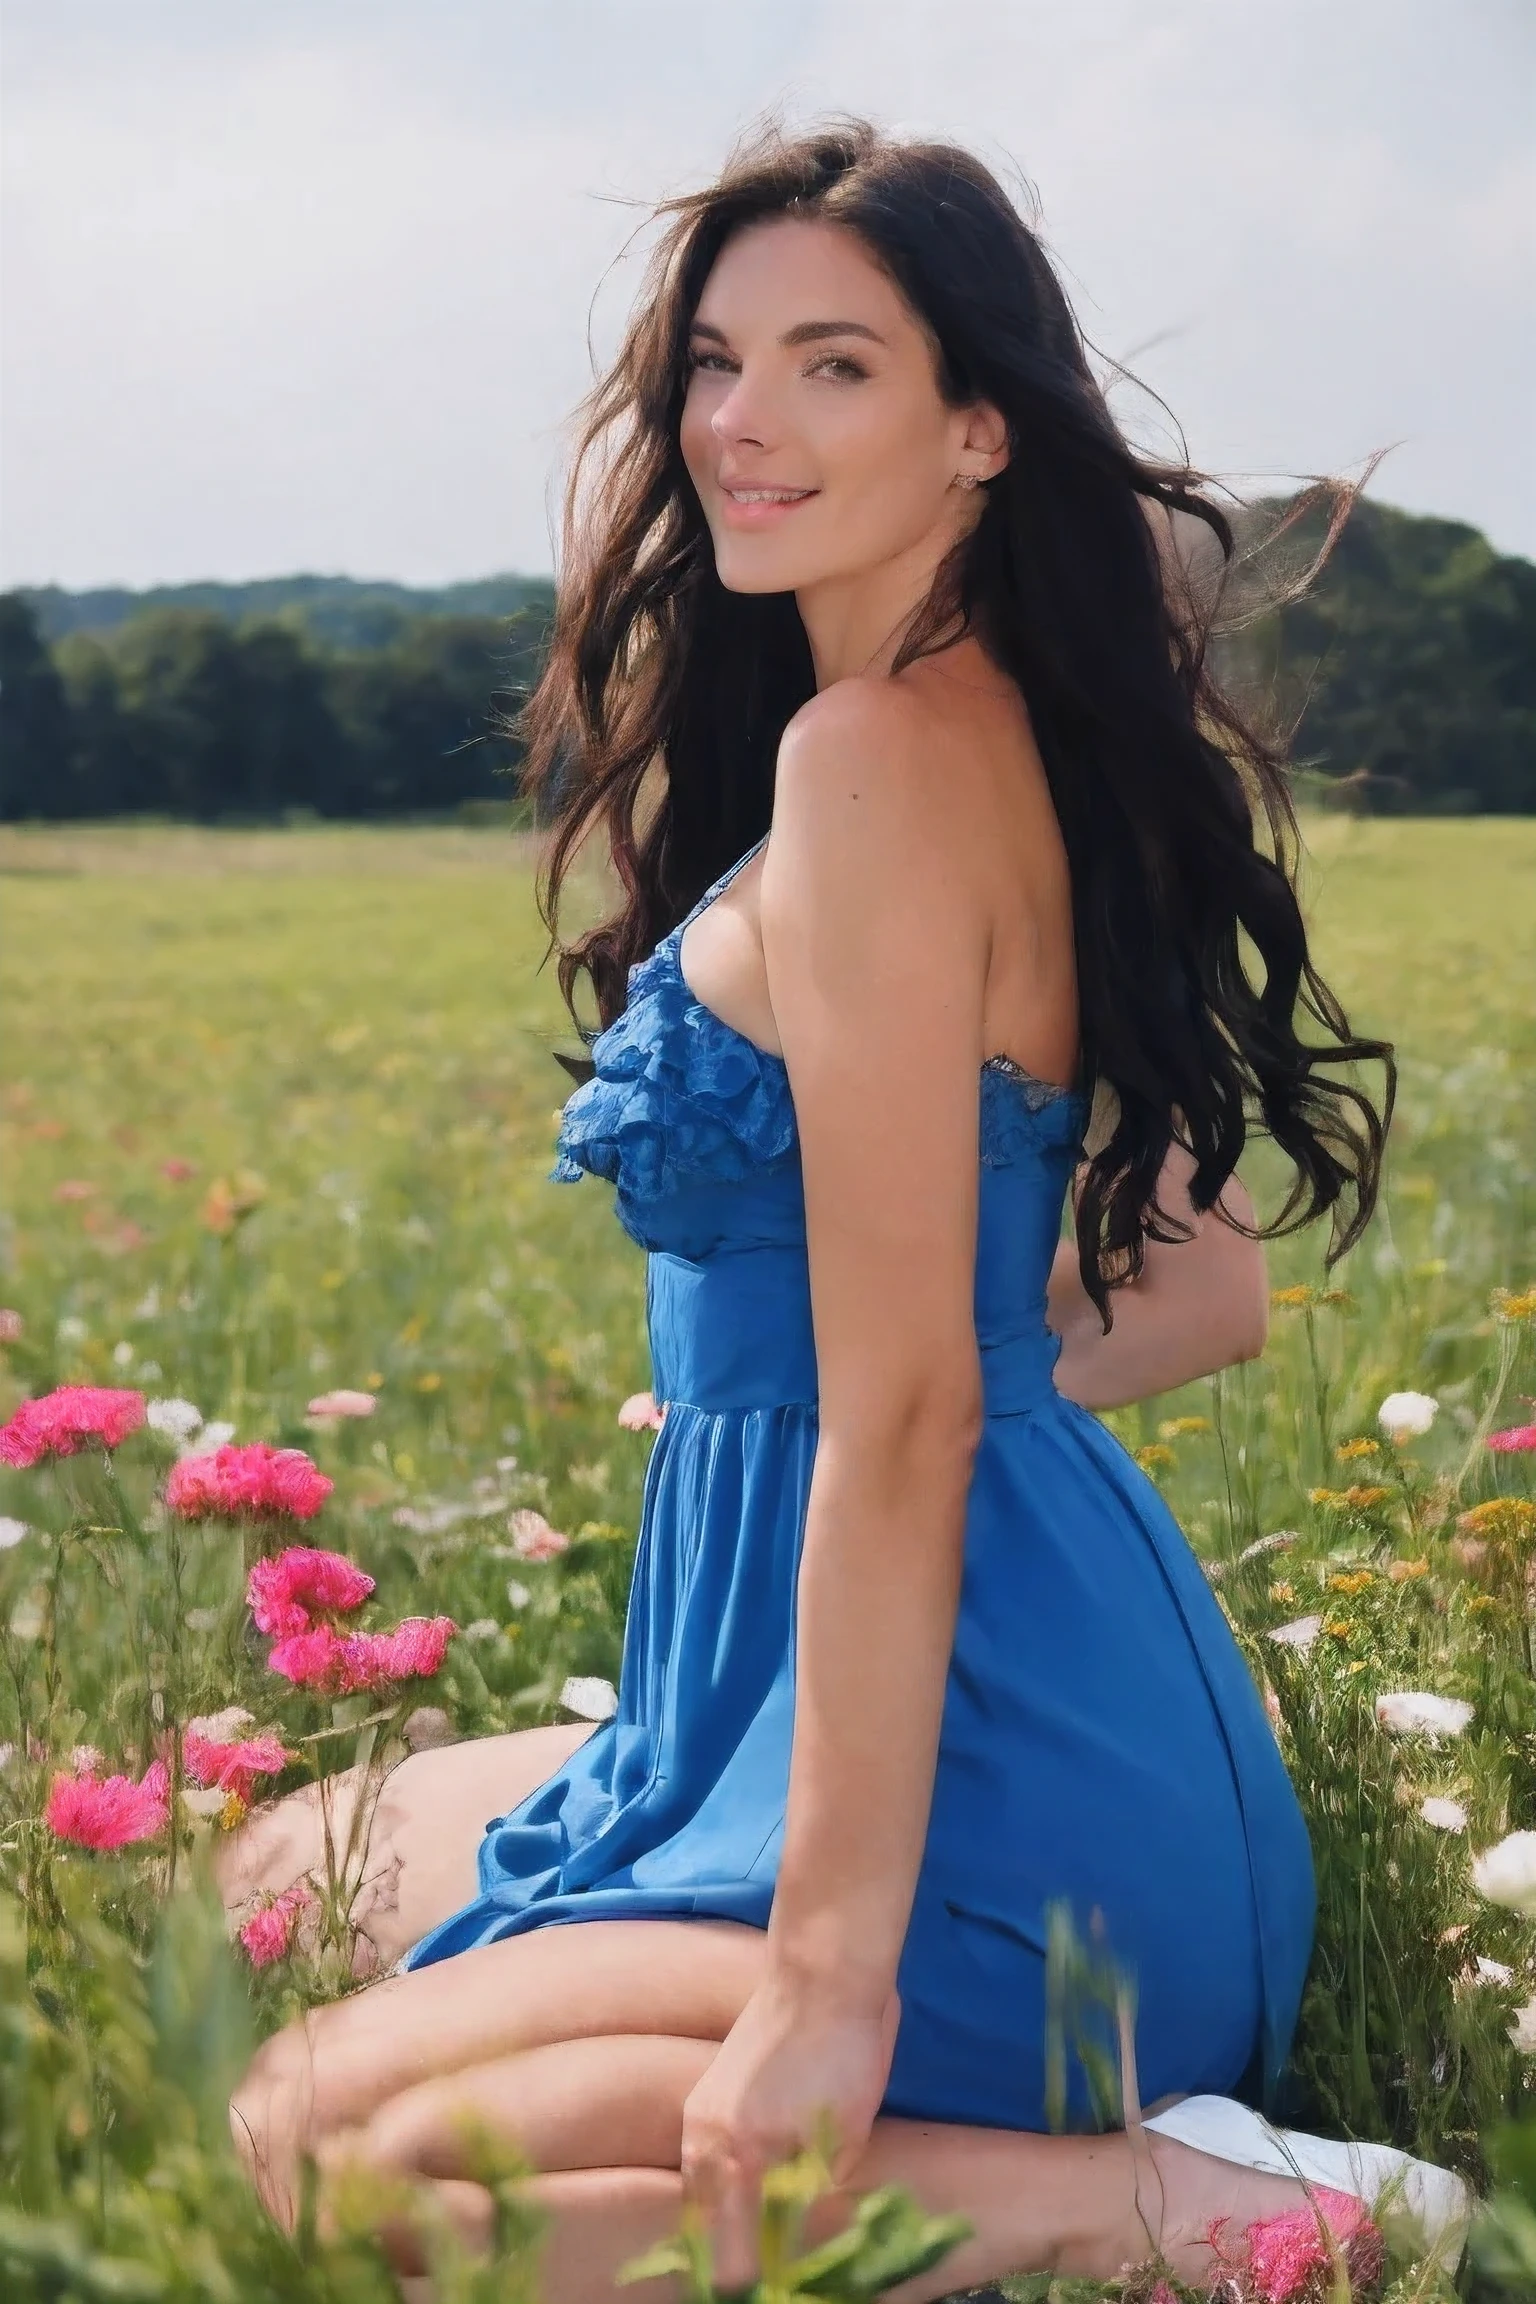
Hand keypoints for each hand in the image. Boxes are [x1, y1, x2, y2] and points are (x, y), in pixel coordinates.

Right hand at [679, 1970, 900, 2289]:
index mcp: (745, 2156)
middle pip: (706, 2227)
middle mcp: (708, 2141)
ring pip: (698, 2193)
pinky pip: (698, 2160)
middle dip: (725, 2259)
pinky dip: (711, 2187)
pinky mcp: (703, 2096)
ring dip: (714, 2225)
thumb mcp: (846, 2134)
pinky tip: (731, 2198)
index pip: (737, 2251)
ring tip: (739, 2251)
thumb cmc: (846, 2053)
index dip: (749, 2280)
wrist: (822, 1973)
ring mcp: (700, 2115)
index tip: (762, 2294)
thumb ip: (816, 2190)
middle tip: (748, 2282)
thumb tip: (803, 2238)